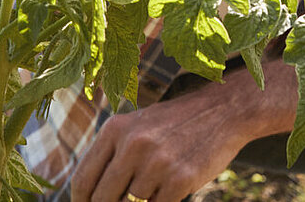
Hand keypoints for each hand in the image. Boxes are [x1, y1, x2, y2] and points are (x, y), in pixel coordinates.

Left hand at [68, 87, 257, 201]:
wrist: (223, 110)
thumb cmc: (175, 123)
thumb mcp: (137, 126)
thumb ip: (113, 153)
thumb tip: (92, 194)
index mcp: (116, 129)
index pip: (83, 178)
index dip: (81, 201)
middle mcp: (133, 144)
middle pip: (103, 198)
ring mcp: (157, 163)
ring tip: (150, 190)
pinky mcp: (181, 179)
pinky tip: (167, 194)